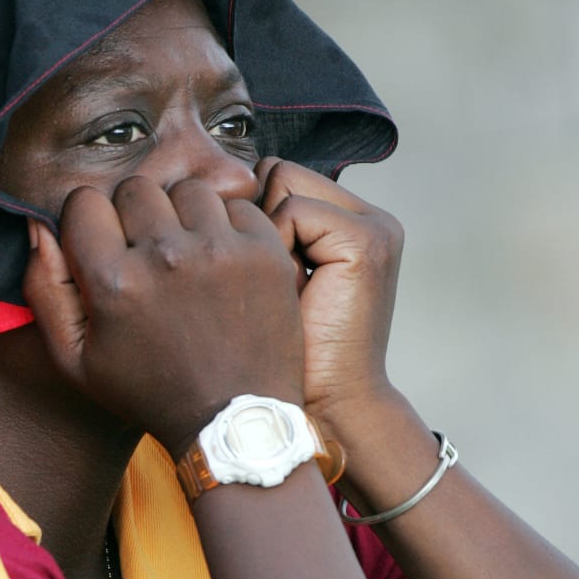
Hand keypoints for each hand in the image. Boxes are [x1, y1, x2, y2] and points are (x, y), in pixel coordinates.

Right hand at [23, 175, 305, 458]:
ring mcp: (221, 251)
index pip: (85, 201)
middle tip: (147, 254)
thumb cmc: (148, 391)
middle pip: (136, 188)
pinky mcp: (265, 252)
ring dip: (182, 215)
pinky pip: (237, 204)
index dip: (88, 221)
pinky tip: (223, 260)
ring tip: (187, 254)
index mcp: (115, 282)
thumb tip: (37, 224)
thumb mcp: (75, 359)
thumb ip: (44, 288)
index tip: (104, 245)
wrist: (233, 420)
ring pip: (187, 189)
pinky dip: (228, 226)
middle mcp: (167, 257)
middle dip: (134, 215)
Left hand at [256, 159, 403, 436]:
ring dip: (259, 236)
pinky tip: (289, 293)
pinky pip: (290, 212)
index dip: (245, 217)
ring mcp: (373, 225)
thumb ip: (258, 224)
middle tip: (263, 283)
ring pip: (279, 183)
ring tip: (275, 288)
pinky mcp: (367, 240)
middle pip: (273, 173)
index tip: (249, 274)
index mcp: (349, 218)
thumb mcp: (268, 276)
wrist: (322, 405)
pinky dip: (273, 250)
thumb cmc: (282, 351)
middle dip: (251, 222)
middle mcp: (368, 214)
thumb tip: (205, 184)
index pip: (275, 176)